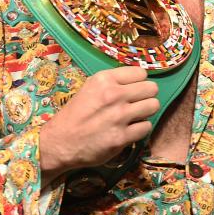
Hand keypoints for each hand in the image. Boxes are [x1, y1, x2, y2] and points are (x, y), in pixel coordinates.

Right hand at [39, 66, 157, 175]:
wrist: (60, 142)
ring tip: (135, 116)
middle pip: (152, 88)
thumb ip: (113, 81)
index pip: (141, 73)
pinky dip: (140, 129)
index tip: (133, 90)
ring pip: (153, 106)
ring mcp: (119, 116)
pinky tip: (129, 130)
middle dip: (146, 96)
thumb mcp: (90, 87)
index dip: (139, 82)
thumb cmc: (76, 114)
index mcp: (104, 79)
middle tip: (137, 103)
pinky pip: (146, 127)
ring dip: (146, 112)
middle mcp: (113, 95)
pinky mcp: (122, 137)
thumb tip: (139, 79)